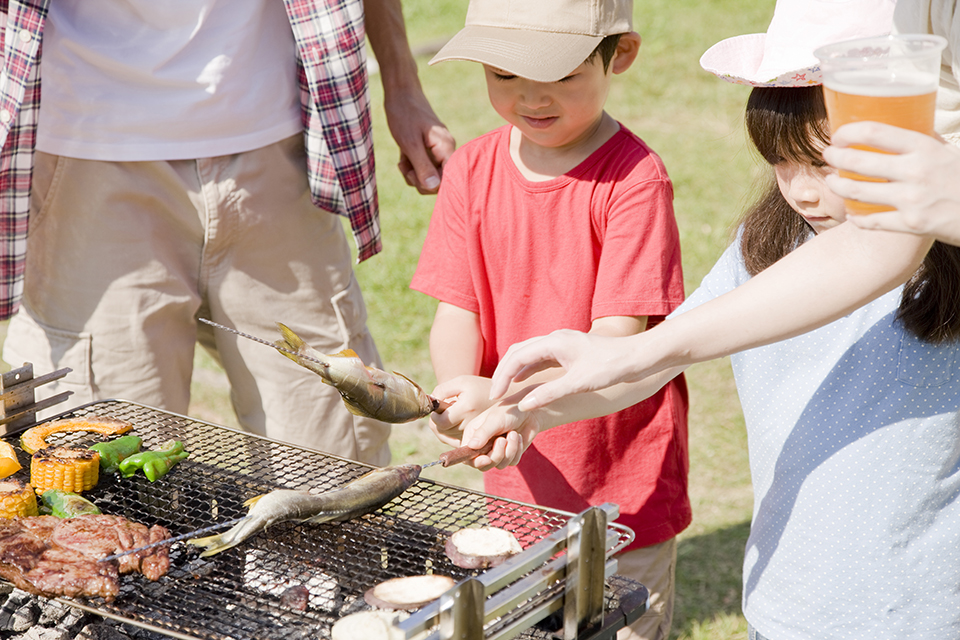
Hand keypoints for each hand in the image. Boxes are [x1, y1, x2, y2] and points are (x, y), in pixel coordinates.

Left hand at [384, 87, 455, 193]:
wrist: (401, 92)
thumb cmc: (404, 114)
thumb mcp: (410, 143)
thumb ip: (422, 166)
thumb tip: (433, 187)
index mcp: (446, 148)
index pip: (447, 180)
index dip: (430, 185)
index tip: (412, 175)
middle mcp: (447, 150)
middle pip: (439, 181)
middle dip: (419, 180)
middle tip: (405, 168)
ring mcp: (439, 151)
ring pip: (429, 176)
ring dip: (413, 174)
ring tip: (402, 161)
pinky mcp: (430, 150)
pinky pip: (424, 167)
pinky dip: (412, 167)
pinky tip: (403, 157)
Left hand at [429, 375, 494, 446]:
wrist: (501, 397)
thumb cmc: (478, 387)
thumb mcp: (461, 382)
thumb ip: (442, 390)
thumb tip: (430, 402)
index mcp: (467, 408)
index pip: (442, 422)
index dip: (435, 415)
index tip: (437, 407)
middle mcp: (471, 424)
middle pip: (442, 430)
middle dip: (437, 420)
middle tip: (443, 409)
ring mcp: (473, 434)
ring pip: (446, 437)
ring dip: (442, 427)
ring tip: (451, 414)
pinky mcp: (474, 439)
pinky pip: (453, 441)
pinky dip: (448, 433)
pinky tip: (452, 422)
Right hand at [459, 399, 543, 470]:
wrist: (527, 412)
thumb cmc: (508, 411)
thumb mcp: (495, 420)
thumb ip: (483, 433)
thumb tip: (471, 446)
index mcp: (472, 436)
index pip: (467, 456)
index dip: (474, 461)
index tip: (486, 459)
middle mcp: (482, 446)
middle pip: (483, 465)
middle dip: (496, 455)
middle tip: (502, 440)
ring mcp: (496, 452)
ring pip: (499, 465)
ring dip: (509, 450)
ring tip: (513, 433)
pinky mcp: (509, 455)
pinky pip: (511, 462)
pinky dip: (517, 450)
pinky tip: (518, 437)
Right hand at [488, 329, 642, 410]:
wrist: (637, 356)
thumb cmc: (611, 368)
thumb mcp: (578, 384)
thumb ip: (549, 393)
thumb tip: (523, 405)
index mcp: (554, 342)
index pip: (517, 358)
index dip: (503, 377)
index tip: (496, 397)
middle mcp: (555, 338)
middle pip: (518, 352)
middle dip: (504, 372)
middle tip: (496, 394)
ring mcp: (561, 342)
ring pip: (528, 353)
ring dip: (514, 370)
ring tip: (505, 389)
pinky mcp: (568, 349)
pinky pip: (540, 357)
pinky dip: (528, 369)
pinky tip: (525, 383)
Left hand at [823, 121, 959, 245]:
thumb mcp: (949, 152)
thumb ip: (924, 143)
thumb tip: (902, 126)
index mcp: (925, 148)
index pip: (874, 133)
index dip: (848, 133)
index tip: (838, 135)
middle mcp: (916, 172)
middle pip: (858, 162)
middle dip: (835, 158)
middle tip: (828, 156)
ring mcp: (912, 200)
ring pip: (858, 192)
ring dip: (838, 186)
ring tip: (832, 182)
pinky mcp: (912, 225)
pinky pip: (872, 222)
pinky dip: (857, 218)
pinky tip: (851, 214)